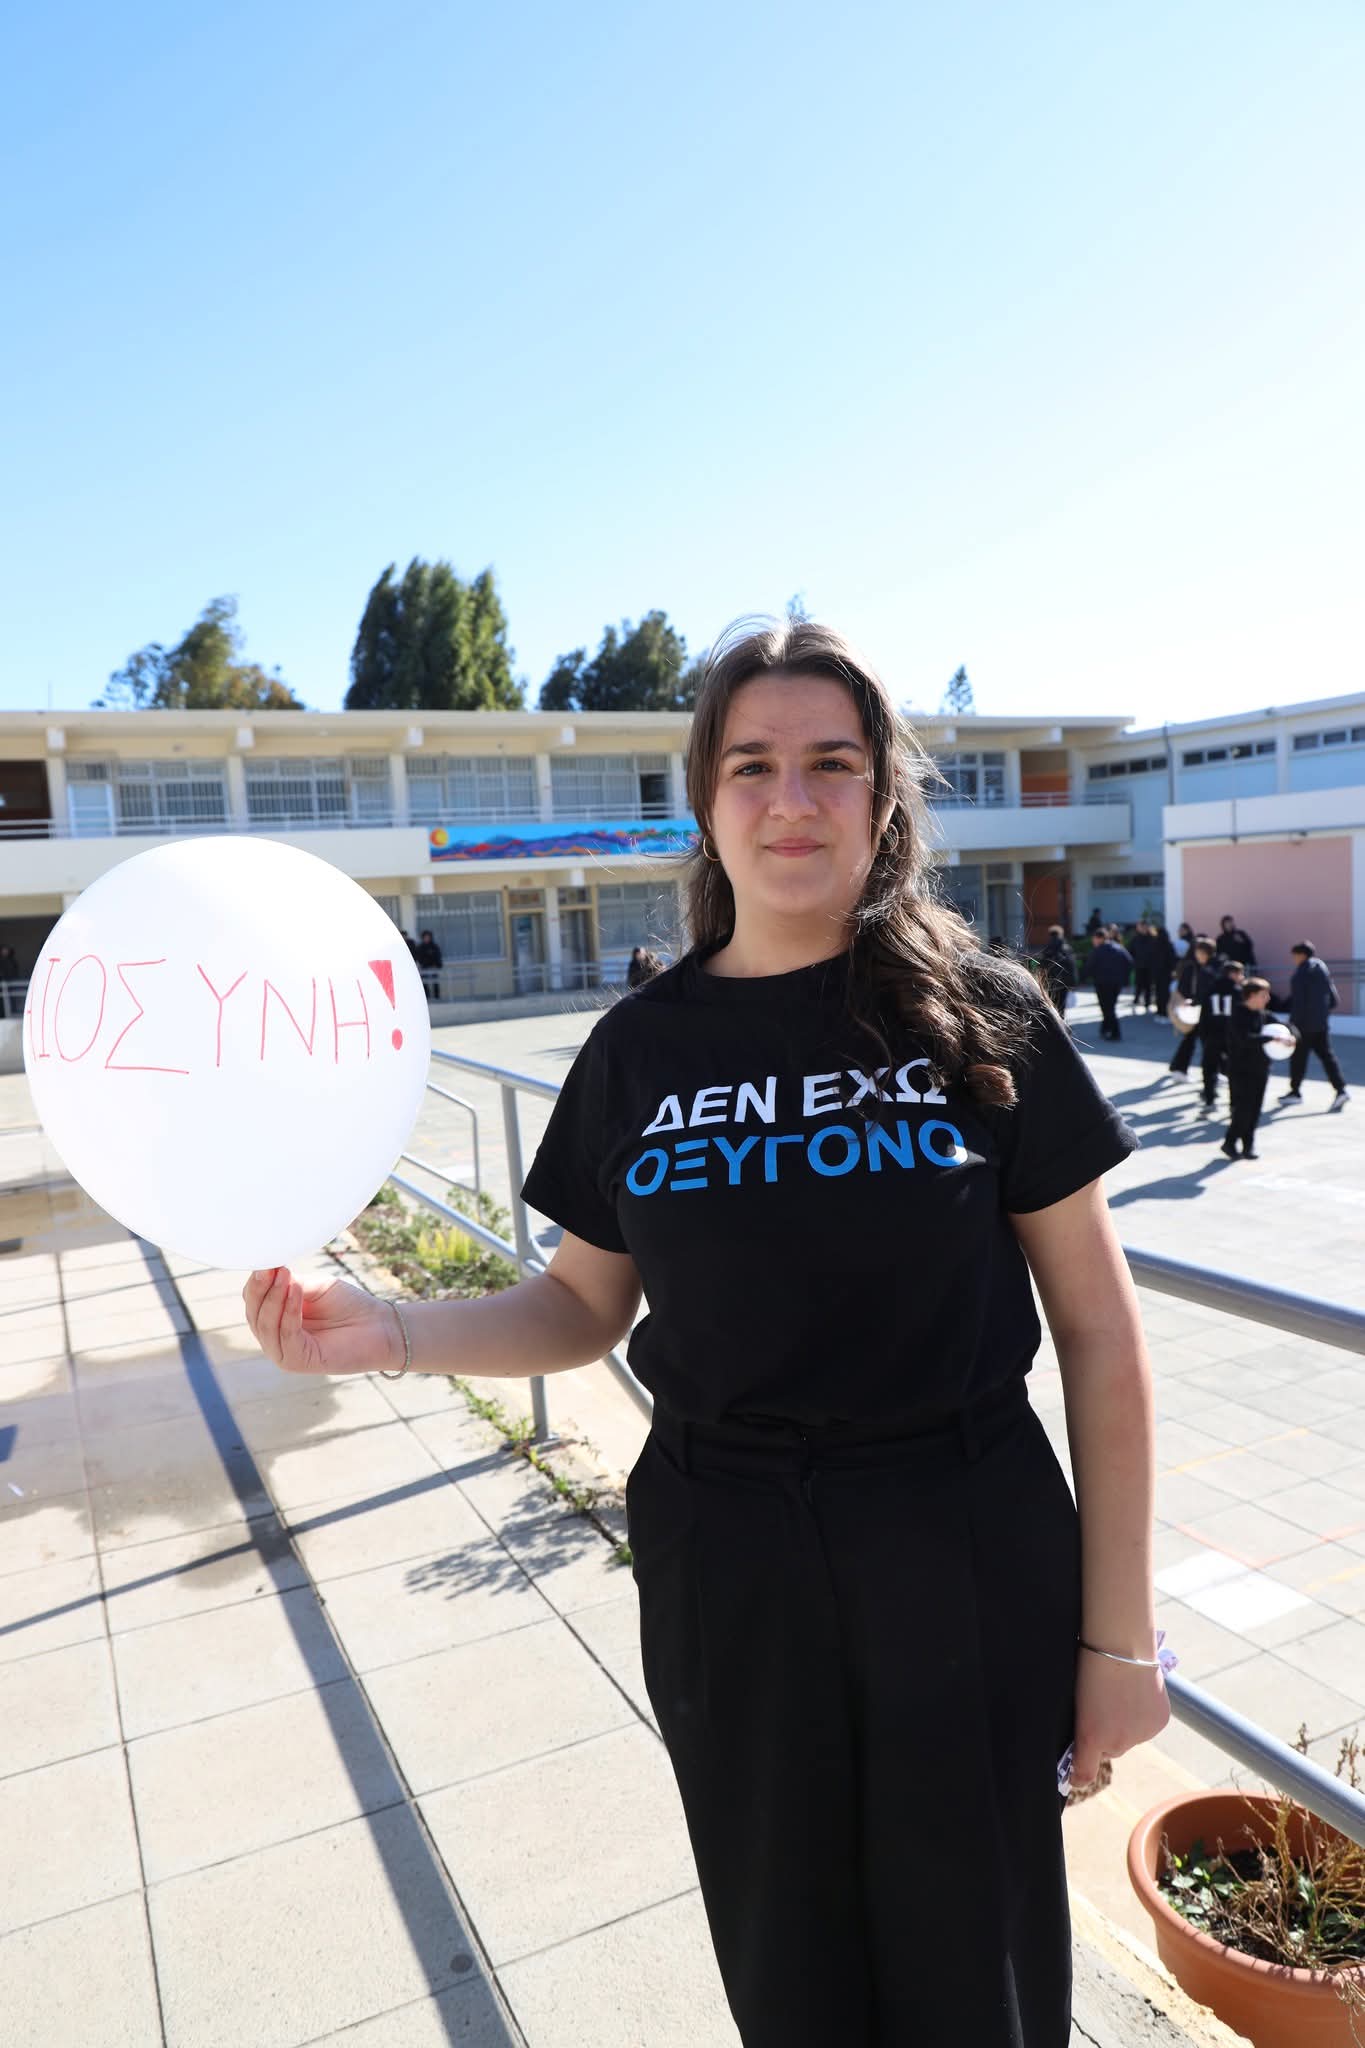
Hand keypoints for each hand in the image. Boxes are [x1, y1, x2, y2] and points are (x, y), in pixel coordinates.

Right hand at [242, 1267, 403, 1377]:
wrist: (379, 1325)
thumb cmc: (348, 1305)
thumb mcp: (312, 1287)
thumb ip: (288, 1283)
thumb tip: (266, 1269)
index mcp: (275, 1319)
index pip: (253, 1301)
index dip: (256, 1282)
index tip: (265, 1260)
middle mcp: (275, 1338)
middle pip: (254, 1314)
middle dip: (260, 1289)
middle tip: (270, 1268)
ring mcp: (284, 1352)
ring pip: (265, 1326)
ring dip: (273, 1298)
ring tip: (284, 1276)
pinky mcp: (297, 1362)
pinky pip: (286, 1335)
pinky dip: (288, 1311)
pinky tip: (295, 1291)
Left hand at [1070, 1647, 1171, 1789]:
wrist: (1121, 1646)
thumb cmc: (1089, 1664)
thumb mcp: (1076, 1698)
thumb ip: (1080, 1725)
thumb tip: (1080, 1740)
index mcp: (1090, 1738)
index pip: (1084, 1772)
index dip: (1079, 1773)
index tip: (1075, 1776)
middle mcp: (1116, 1744)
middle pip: (1111, 1749)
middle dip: (1107, 1734)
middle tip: (1103, 1705)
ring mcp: (1139, 1736)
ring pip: (1131, 1738)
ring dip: (1128, 1725)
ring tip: (1122, 1694)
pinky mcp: (1158, 1724)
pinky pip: (1148, 1727)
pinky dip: (1144, 1716)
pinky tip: (1138, 1694)